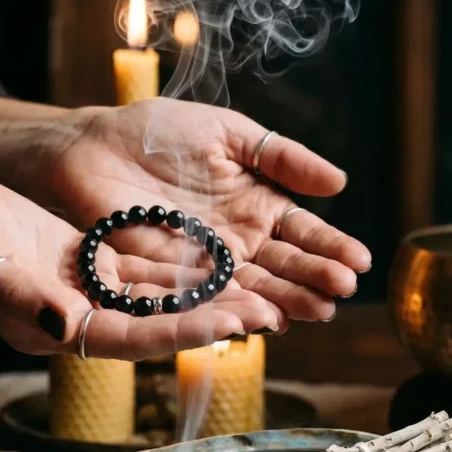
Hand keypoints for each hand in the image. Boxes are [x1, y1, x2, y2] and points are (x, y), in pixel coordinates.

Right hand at [0, 164, 281, 359]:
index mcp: (51, 328)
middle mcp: (75, 314)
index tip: (233, 324)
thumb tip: (66, 328)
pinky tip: (220, 254)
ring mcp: (81, 287)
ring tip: (262, 288)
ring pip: (157, 294)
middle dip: (213, 317)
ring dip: (207, 292)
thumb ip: (21, 297)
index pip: (131, 337)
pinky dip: (179, 263)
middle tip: (274, 311)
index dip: (183, 331)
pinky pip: (142, 265)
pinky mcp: (84, 257)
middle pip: (156, 320)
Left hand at [50, 99, 371, 322]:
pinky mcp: (173, 281)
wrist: (91, 148)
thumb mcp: (227, 133)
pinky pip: (209, 299)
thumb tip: (340, 182)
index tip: (359, 262)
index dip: (331, 247)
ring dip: (286, 300)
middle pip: (284, 266)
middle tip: (342, 290)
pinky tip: (264, 319)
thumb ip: (279, 156)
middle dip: (315, 278)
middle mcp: (239, 239)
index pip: (302, 231)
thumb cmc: (159, 133)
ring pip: (254, 288)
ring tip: (316, 310)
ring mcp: (207, 263)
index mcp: (257, 203)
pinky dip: (236, 309)